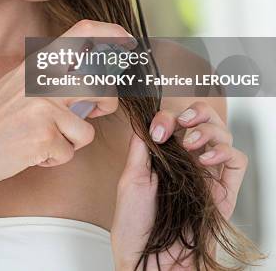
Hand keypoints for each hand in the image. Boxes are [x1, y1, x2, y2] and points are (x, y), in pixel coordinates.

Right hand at [0, 19, 134, 192]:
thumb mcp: (19, 84)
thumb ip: (52, 77)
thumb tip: (92, 77)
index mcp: (37, 63)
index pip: (82, 33)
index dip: (110, 34)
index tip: (128, 41)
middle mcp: (42, 79)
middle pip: (100, 83)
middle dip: (108, 102)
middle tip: (98, 111)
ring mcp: (43, 106)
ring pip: (87, 126)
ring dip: (73, 140)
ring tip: (49, 138)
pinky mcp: (44, 135)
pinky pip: (70, 151)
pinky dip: (56, 158)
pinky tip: (35, 153)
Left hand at [110, 101, 247, 269]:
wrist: (148, 264)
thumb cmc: (135, 228)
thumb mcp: (130, 180)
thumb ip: (141, 149)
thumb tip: (144, 120)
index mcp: (167, 158)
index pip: (177, 122)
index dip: (169, 116)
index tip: (158, 128)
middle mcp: (189, 163)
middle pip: (206, 121)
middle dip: (197, 112)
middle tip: (184, 121)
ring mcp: (207, 177)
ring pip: (223, 136)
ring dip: (209, 130)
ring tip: (191, 143)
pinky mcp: (223, 194)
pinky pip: (237, 162)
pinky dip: (226, 152)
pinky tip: (206, 159)